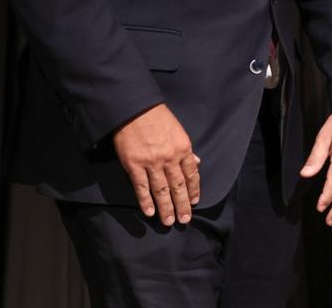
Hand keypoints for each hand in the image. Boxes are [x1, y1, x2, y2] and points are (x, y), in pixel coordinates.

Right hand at [112, 103, 200, 226]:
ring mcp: (151, 163)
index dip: (193, 190)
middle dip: (182, 205)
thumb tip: (197, 162)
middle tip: (184, 220)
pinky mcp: (134, 166)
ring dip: (166, 208)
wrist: (134, 109)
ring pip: (161, 191)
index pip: (191, 174)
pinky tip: (150, 212)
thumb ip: (186, 149)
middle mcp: (169, 158)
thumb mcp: (178, 130)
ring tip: (169, 222)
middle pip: (178, 186)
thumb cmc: (157, 117)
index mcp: (183, 148)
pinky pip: (141, 187)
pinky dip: (146, 201)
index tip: (194, 202)